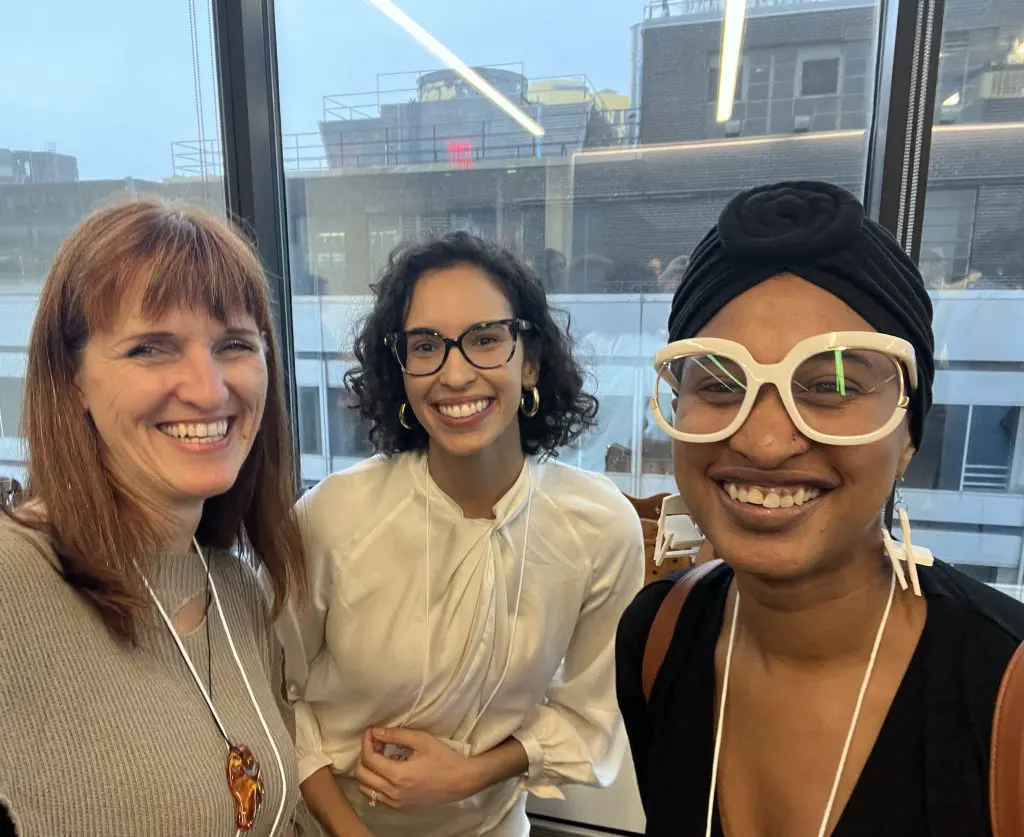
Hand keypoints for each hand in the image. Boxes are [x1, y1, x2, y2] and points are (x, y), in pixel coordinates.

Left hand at [352, 727, 474, 809]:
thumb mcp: (421, 740)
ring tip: (379, 757)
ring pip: (365, 789)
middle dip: (364, 755)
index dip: (366, 742)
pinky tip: (385, 772)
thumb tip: (375, 732)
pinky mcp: (400, 807)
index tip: (371, 731)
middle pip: (362, 775)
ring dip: (366, 771)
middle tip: (375, 743)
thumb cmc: (443, 758)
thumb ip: (396, 735)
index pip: (369, 758)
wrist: (461, 781)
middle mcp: (393, 792)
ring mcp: (396, 803)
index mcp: (398, 775)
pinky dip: (374, 784)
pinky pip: (376, 797)